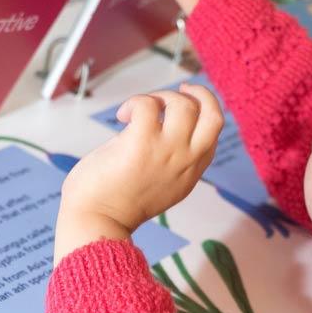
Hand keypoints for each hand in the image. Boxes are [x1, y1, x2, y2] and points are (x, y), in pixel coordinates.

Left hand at [55, 84, 223, 262]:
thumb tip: (161, 127)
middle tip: (180, 90)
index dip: (203, 110)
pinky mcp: (142, 143)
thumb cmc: (118, 204)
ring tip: (140, 110)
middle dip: (201, 93)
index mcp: (192, 171)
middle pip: (215, 115)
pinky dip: (135, 102)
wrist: (97, 222)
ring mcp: (168, 151)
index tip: (187, 101)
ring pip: (184, 104)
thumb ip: (171, 161)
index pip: (213, 132)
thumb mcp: (161, 185)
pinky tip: (122, 116)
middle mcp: (187, 161)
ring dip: (162, 97)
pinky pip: (147, 105)